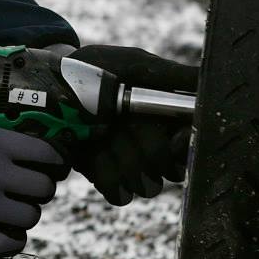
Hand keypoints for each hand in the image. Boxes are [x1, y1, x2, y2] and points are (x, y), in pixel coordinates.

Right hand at [0, 113, 66, 254]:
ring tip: (9, 213)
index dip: (56, 165)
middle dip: (38, 192)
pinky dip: (11, 241)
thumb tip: (33, 153)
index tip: (53, 169)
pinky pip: (9, 244)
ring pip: (31, 217)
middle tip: (25, 192)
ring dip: (23, 216)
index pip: (50, 157)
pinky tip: (2, 234)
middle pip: (44, 190)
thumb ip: (2, 142)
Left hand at [61, 44, 196, 206]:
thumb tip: (209, 79)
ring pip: (146, 186)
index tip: (174, 139)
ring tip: (101, 134)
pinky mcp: (107, 178)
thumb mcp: (135, 65)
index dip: (184, 145)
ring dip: (121, 159)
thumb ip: (174, 75)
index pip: (191, 144)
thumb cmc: (96, 70)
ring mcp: (131, 165)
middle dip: (145, 149)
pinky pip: (119, 194)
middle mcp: (155, 144)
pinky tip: (91, 151)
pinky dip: (104, 174)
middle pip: (169, 169)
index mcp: (166, 118)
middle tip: (123, 126)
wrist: (49, 89)